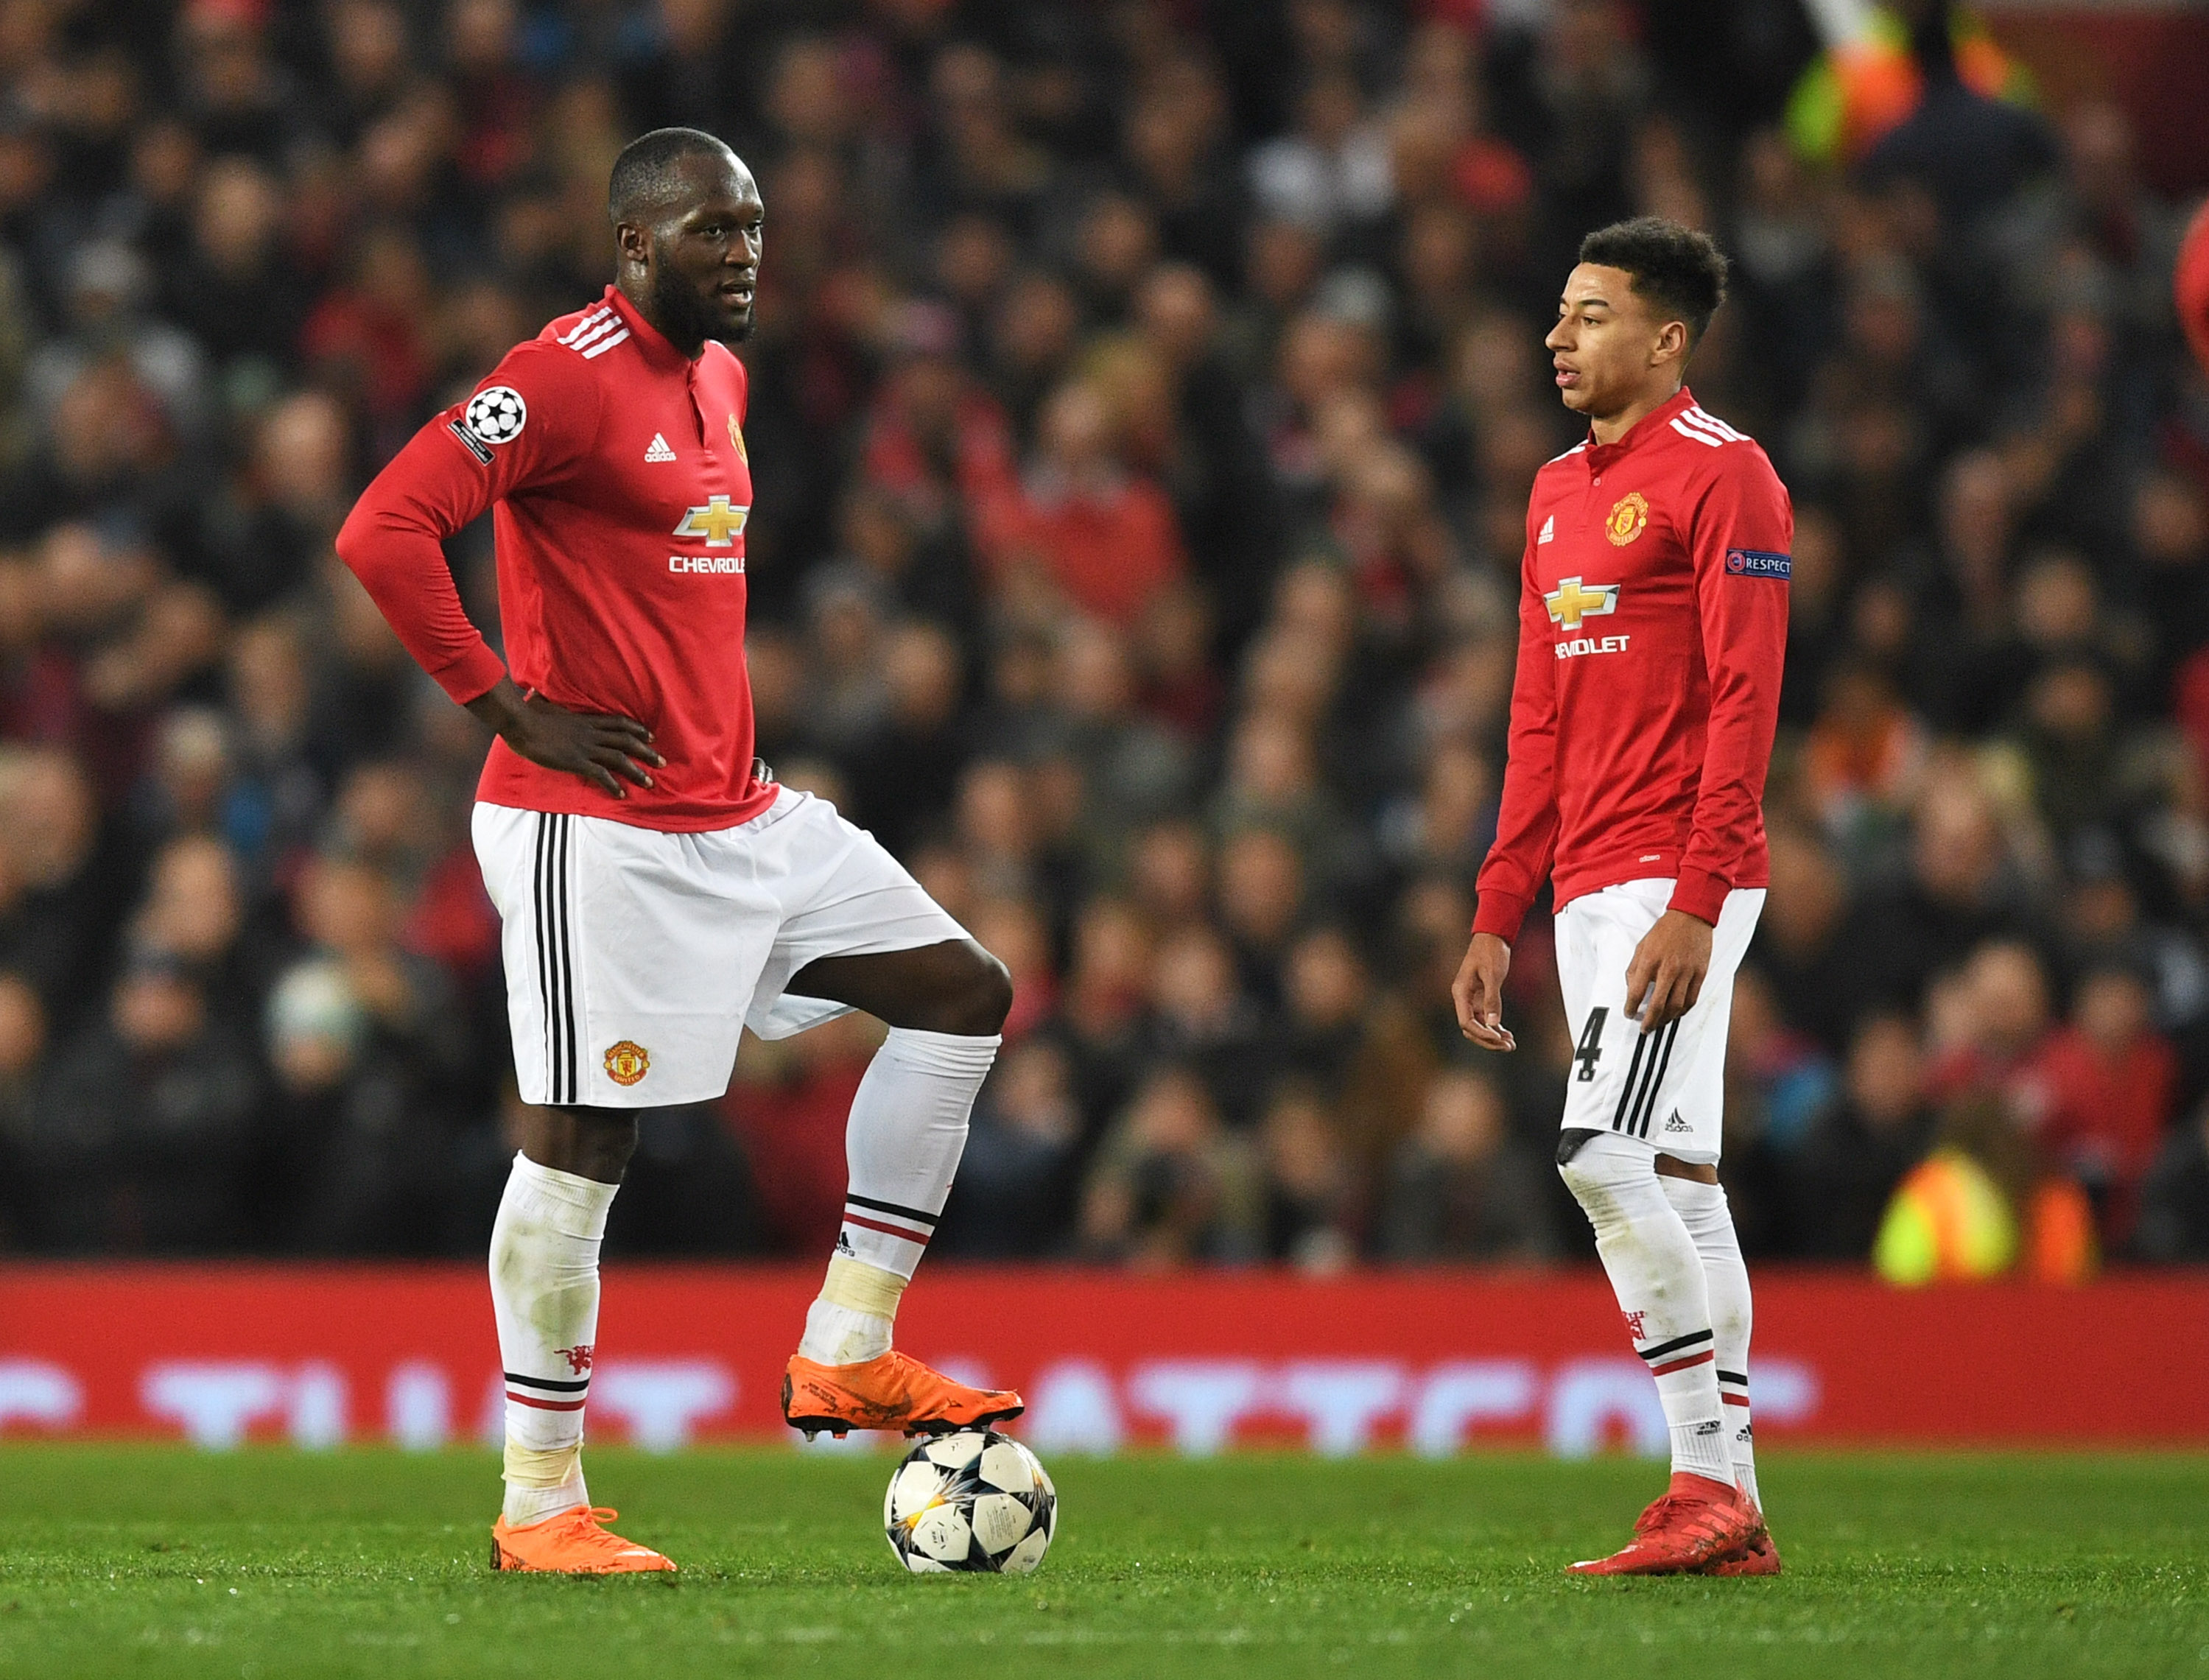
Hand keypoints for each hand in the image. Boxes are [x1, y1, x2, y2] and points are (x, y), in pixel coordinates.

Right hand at [466, 676, 663, 798]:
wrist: (519, 722)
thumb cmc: (528, 714)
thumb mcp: (546, 705)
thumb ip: (551, 703)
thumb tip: (539, 695)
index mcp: (585, 720)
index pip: (618, 722)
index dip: (637, 729)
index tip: (650, 736)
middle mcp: (590, 733)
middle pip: (626, 740)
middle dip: (647, 752)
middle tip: (662, 762)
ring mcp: (584, 747)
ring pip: (619, 758)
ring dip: (637, 771)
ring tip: (650, 783)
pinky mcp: (575, 761)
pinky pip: (600, 774)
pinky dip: (613, 785)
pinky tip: (622, 794)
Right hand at [1451, 932, 1516, 1051]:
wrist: (1493, 936)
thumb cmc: (1490, 951)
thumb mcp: (1492, 975)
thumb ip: (1491, 999)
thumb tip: (1493, 1023)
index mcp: (1460, 992)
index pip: (1466, 1022)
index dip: (1482, 1034)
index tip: (1499, 1039)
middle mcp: (1463, 998)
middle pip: (1471, 1029)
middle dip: (1488, 1040)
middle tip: (1508, 1047)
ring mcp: (1471, 999)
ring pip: (1479, 1025)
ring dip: (1493, 1036)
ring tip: (1510, 1044)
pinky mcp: (1480, 997)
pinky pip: (1485, 1018)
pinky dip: (1495, 1027)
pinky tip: (1507, 1034)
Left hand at [1625, 909, 1712, 1031]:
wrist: (1690, 917)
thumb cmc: (1665, 931)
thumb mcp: (1641, 946)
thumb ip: (1634, 969)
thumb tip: (1630, 989)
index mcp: (1650, 961)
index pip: (1636, 992)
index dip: (1631, 1007)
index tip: (1629, 1014)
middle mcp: (1668, 968)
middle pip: (1658, 1005)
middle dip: (1649, 1021)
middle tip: (1644, 1028)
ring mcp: (1686, 972)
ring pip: (1676, 1006)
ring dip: (1666, 1019)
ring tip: (1659, 1024)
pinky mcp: (1700, 973)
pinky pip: (1692, 999)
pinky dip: (1683, 1010)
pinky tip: (1675, 1014)